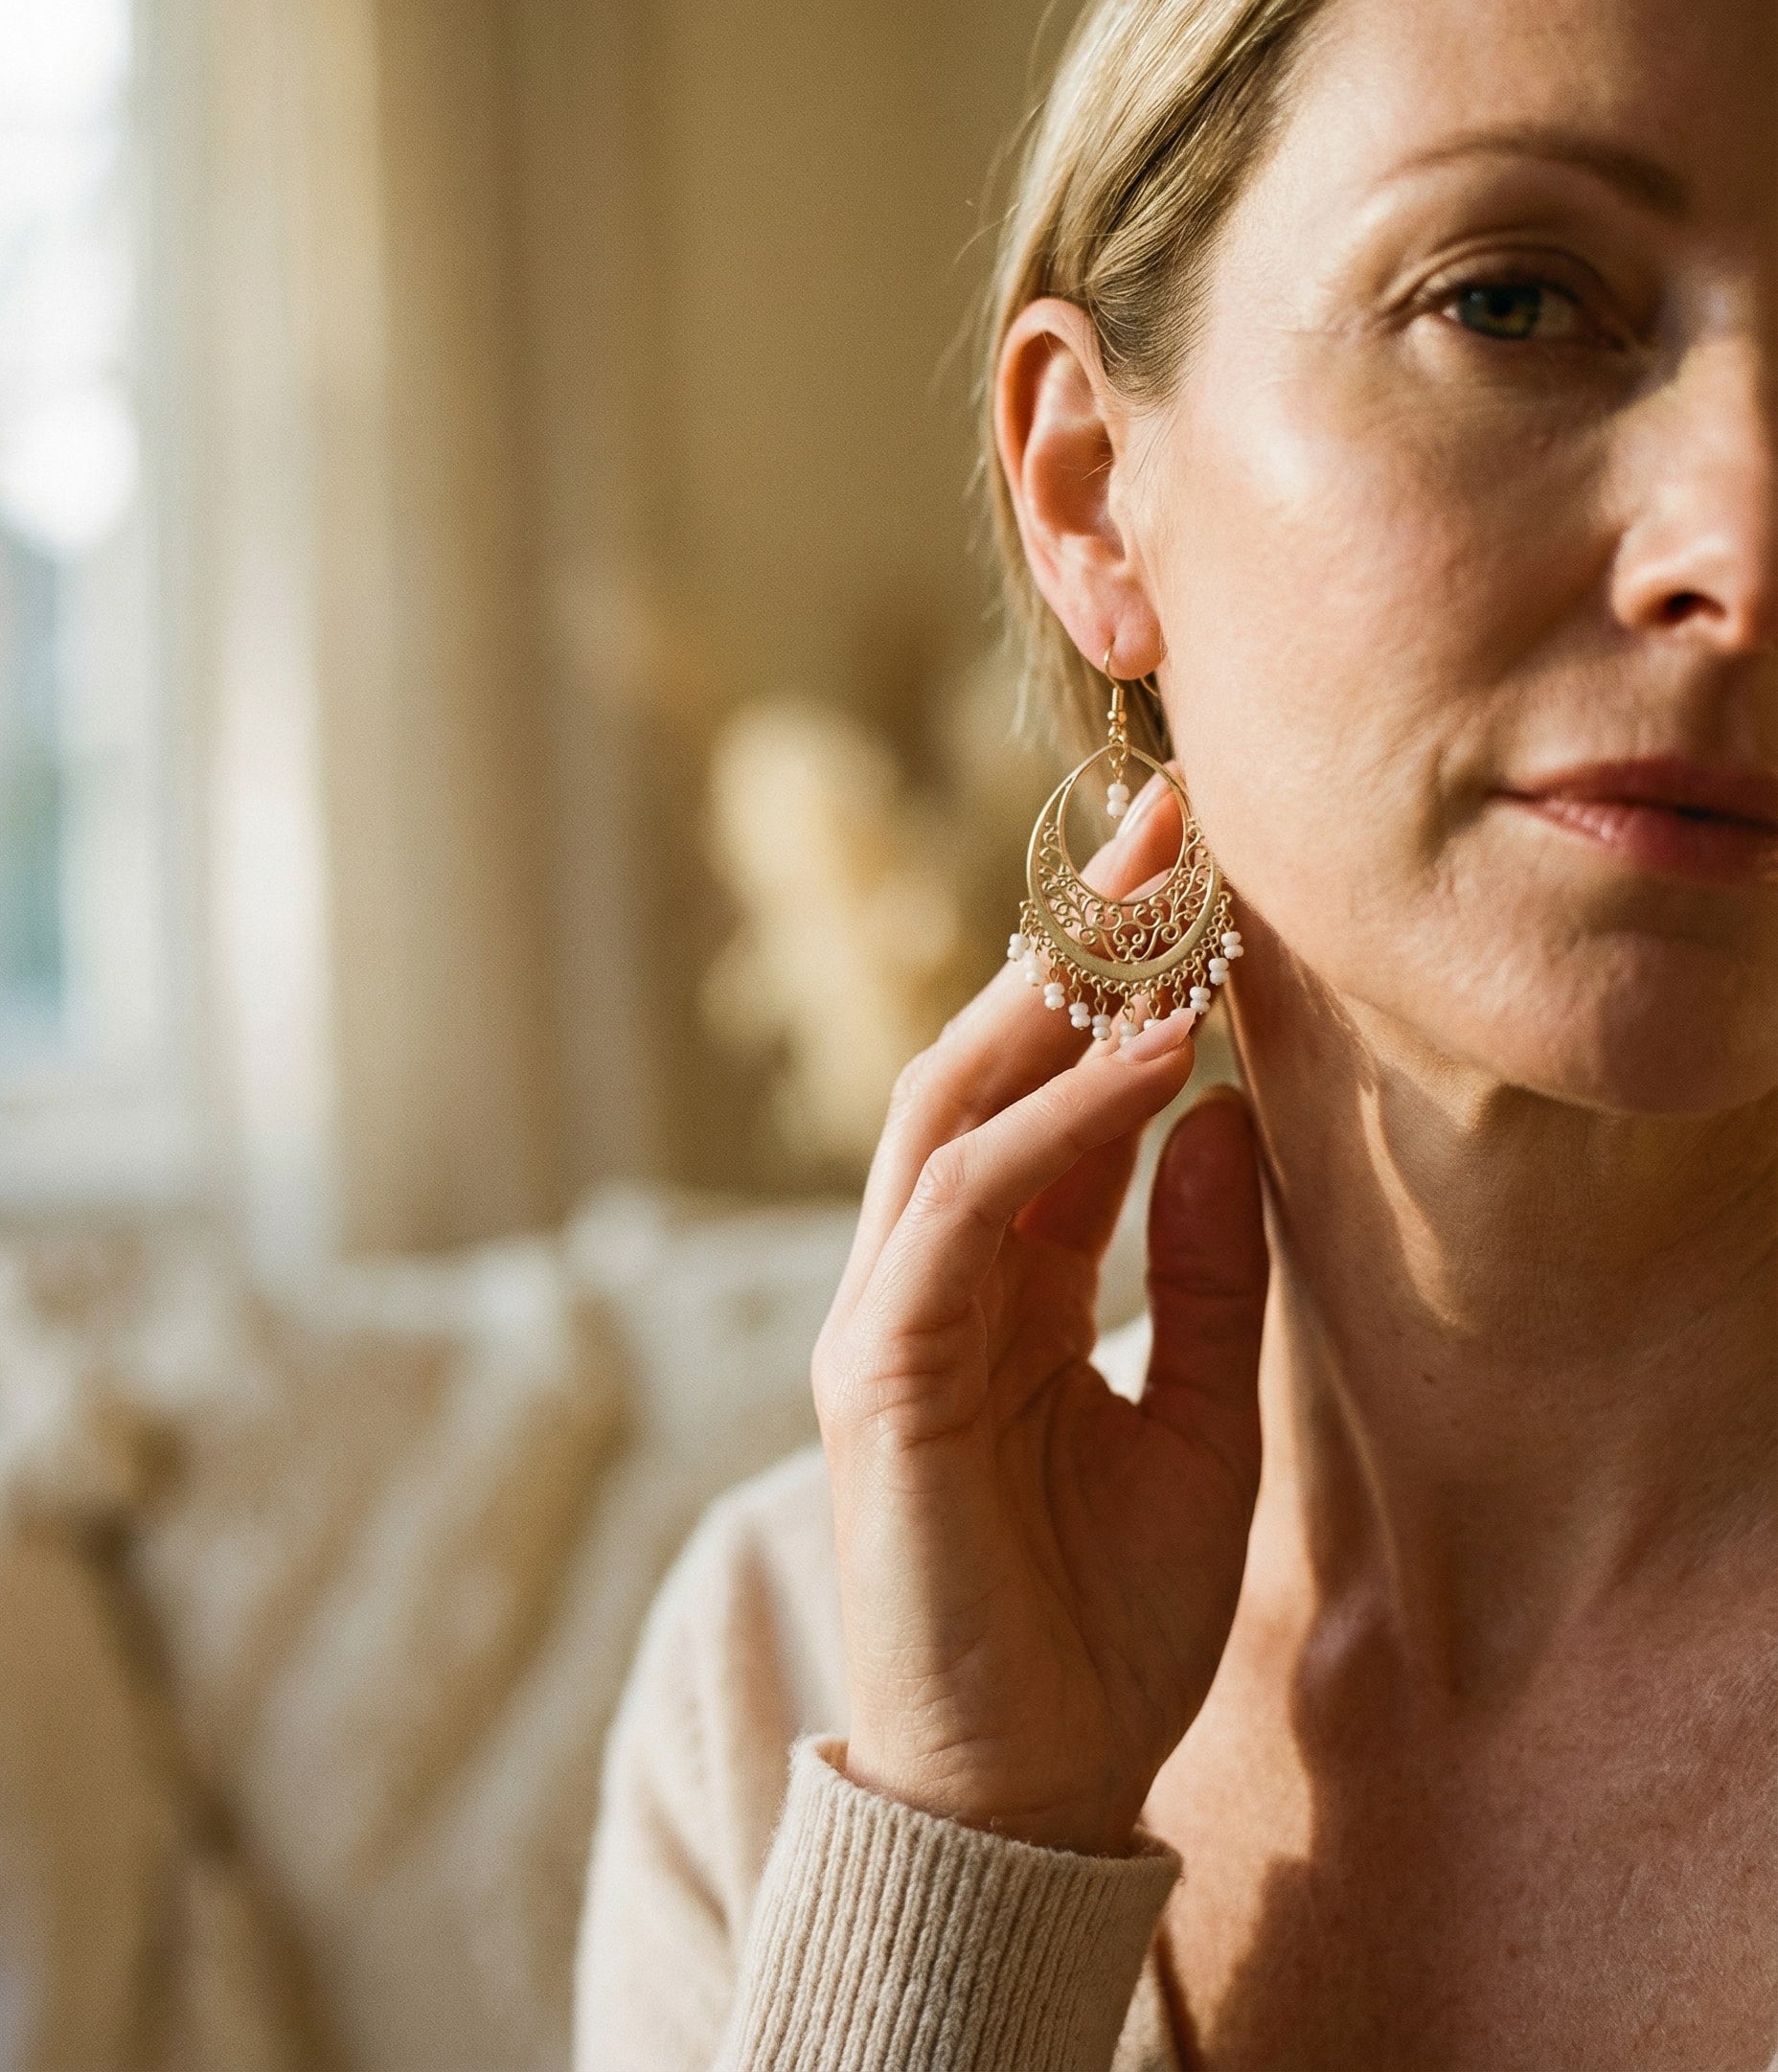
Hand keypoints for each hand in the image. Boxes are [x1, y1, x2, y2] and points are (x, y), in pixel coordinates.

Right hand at [811, 779, 1268, 1857]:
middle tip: (1166, 823)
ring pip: (951, 1111)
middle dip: (1073, 943)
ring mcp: (888, 1319)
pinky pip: (961, 1213)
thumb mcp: (1195, 1423)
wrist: (1027, 1795)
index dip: (1121, 989)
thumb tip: (1224, 1114)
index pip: (1047, 1103)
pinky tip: (1138, 1058)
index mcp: (998, 1290)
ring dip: (1053, 1001)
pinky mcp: (881, 1373)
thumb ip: (1201, 1273)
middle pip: (985, 1067)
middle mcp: (927, 1279)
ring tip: (1155, 905)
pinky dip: (1046, 1127)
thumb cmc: (1103, 1625)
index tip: (1203, 885)